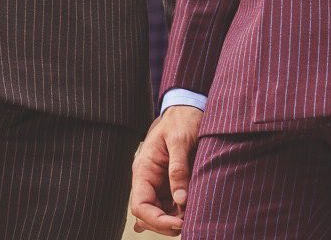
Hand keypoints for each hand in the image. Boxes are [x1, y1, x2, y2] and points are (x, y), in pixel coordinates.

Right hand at [130, 105, 202, 234]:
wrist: (188, 106)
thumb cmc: (182, 119)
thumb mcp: (180, 140)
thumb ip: (179, 169)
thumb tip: (181, 200)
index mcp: (143, 168)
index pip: (140, 205)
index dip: (156, 220)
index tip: (178, 223)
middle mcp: (147, 178)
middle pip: (148, 213)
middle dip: (165, 223)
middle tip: (188, 224)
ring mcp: (158, 181)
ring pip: (159, 211)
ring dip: (172, 219)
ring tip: (191, 219)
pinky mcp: (169, 181)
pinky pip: (169, 204)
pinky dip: (176, 213)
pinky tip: (180, 222)